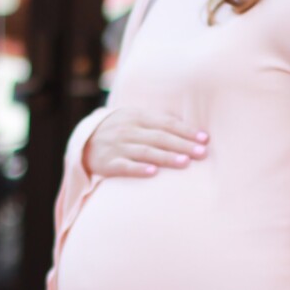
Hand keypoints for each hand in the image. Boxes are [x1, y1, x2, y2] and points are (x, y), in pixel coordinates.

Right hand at [82, 108, 208, 178]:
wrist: (84, 144)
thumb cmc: (120, 133)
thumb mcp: (135, 120)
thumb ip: (158, 123)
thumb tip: (191, 131)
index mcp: (137, 116)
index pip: (166, 123)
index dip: (186, 130)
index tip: (205, 139)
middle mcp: (128, 129)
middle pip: (160, 137)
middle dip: (183, 144)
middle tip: (202, 153)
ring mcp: (117, 146)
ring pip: (146, 151)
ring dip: (166, 157)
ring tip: (185, 163)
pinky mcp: (108, 164)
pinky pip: (125, 167)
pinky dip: (139, 169)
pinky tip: (153, 173)